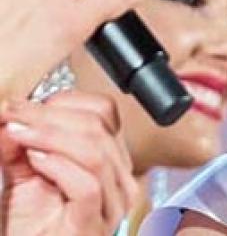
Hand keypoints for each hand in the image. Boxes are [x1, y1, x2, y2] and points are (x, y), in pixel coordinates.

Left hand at [0, 92, 137, 234]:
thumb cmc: (30, 230)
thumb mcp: (23, 175)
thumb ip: (21, 144)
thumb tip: (11, 111)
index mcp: (108, 161)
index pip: (105, 113)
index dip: (64, 101)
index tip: (22, 104)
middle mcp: (118, 180)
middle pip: (99, 126)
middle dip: (48, 114)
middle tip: (12, 113)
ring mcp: (111, 204)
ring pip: (96, 151)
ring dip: (49, 135)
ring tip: (18, 134)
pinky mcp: (94, 224)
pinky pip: (88, 184)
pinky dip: (59, 166)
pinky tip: (35, 162)